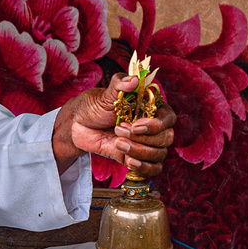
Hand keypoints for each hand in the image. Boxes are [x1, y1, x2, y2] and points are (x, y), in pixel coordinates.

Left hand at [52, 73, 177, 177]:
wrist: (78, 125)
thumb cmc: (94, 106)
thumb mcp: (106, 94)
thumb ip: (120, 84)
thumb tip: (134, 80)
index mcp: (150, 109)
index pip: (169, 118)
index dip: (157, 124)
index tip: (136, 125)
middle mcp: (152, 127)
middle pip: (166, 138)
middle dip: (143, 138)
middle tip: (119, 130)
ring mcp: (145, 144)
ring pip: (159, 154)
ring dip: (138, 151)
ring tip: (117, 143)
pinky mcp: (136, 158)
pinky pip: (152, 169)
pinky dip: (144, 168)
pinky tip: (129, 161)